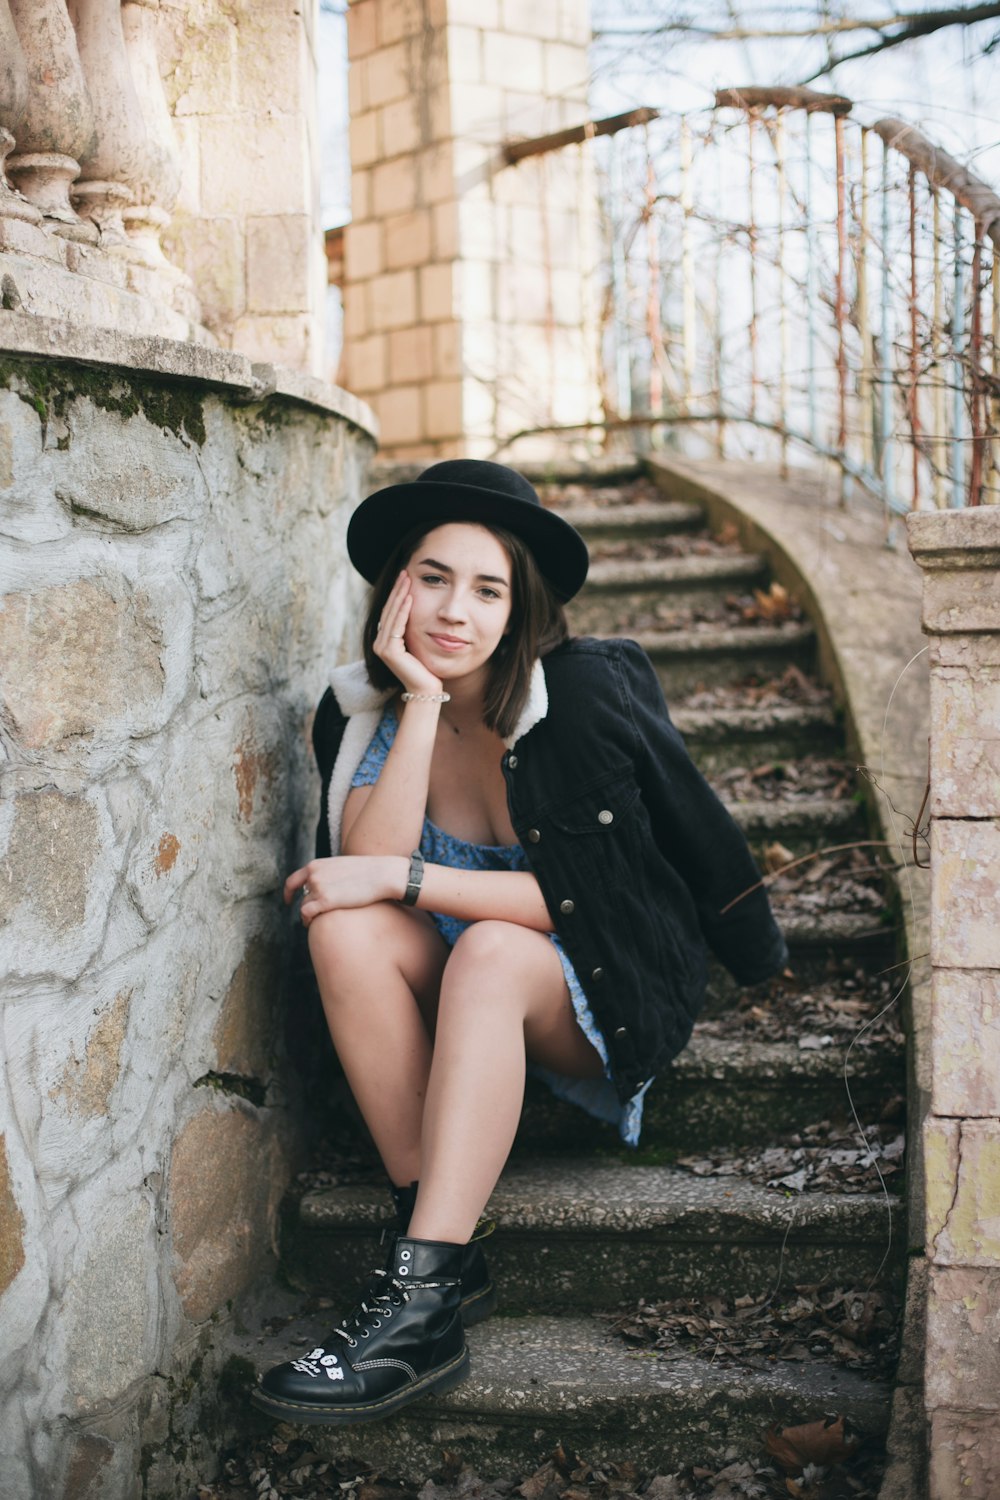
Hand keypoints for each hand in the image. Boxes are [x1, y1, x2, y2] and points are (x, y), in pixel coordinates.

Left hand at [285, 855, 406, 926]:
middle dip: (306, 906)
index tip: (289, 900)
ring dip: (307, 916)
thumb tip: (329, 885)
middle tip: (311, 916)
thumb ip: (331, 873)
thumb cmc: (369, 872)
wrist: (382, 874)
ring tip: (315, 922)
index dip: (289, 892)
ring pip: (304, 906)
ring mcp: (318, 887)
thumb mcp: (343, 866)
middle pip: (301, 896)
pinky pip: (306, 914)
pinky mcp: (325, 901)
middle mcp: (314, 875)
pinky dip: (307, 920)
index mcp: (317, 865)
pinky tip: (312, 924)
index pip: (294, 880)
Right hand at [372, 571, 443, 696]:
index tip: (405, 578)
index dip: (397, 594)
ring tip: (407, 579)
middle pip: (388, 610)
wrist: (426, 689)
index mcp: (384, 641)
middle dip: (397, 590)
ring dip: (400, 596)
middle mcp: (379, 644)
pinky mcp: (389, 651)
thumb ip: (411, 630)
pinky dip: (403, 611)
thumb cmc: (426, 668)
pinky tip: (410, 598)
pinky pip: (396, 626)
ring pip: (391, 615)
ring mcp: (382, 648)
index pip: (390, 612)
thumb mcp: (417, 643)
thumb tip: (415, 610)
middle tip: (405, 572)